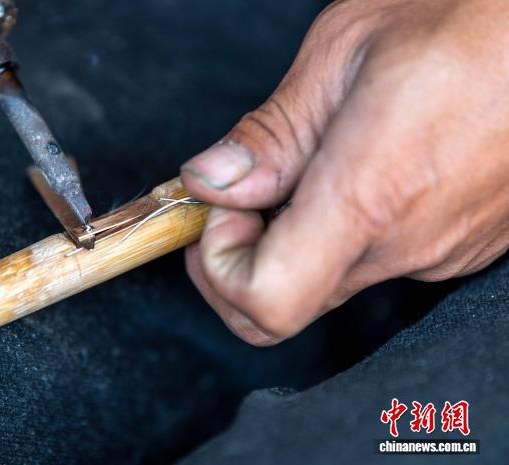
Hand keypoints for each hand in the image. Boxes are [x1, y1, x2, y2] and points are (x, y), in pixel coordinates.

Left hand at [181, 0, 508, 345]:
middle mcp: (410, 241)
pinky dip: (340, 231)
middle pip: (288, 304)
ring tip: (305, 164)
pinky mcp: (463, 245)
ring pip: (329, 282)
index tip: (220, 213)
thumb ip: (274, 134)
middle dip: (239, 257)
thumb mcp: (346, 50)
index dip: (221, 270)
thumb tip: (212, 183)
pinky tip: (354, 171)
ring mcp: (443, 252)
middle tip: (238, 196)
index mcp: (370, 192)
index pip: (267, 303)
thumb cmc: (470, 13)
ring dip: (291, 239)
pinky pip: (376, 261)